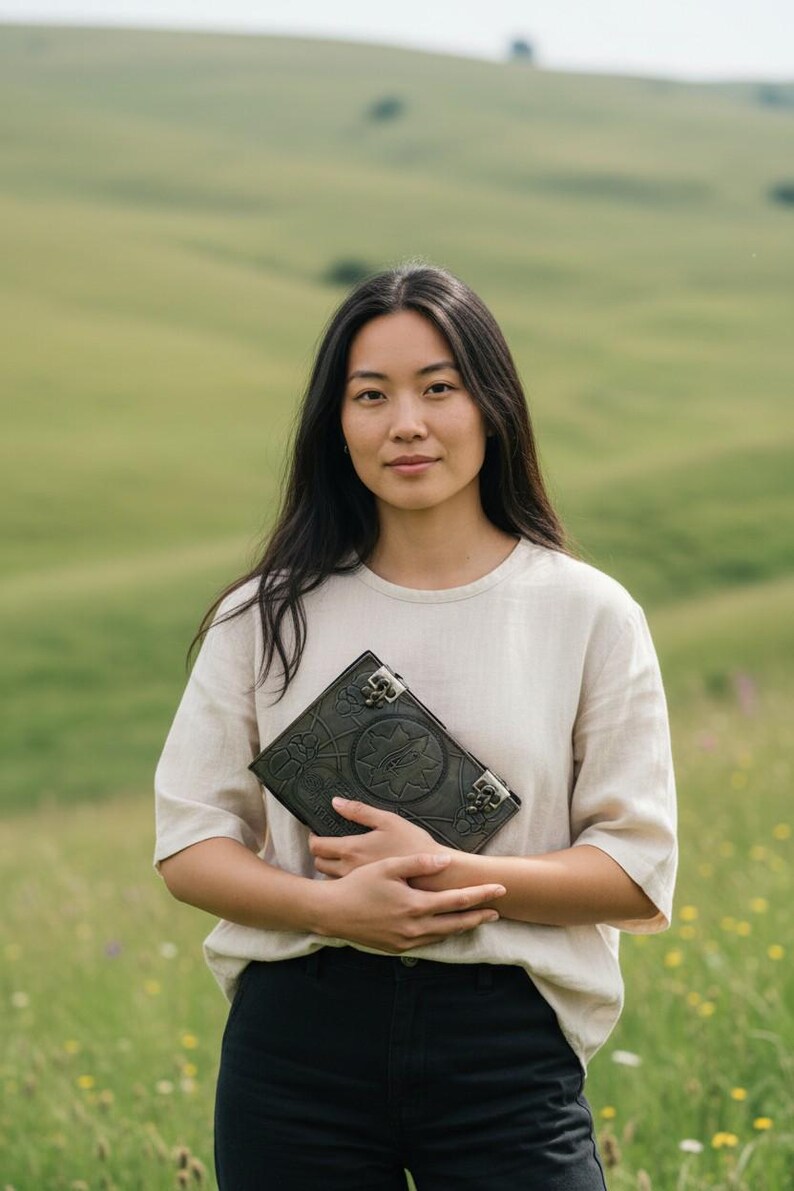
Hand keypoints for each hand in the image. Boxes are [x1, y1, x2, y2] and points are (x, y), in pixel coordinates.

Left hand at [310, 798, 436, 876]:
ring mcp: (357, 884)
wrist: (434, 876)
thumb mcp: (388, 820)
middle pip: (318, 864)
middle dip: (319, 853)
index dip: (313, 838)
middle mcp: (348, 869)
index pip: (317, 847)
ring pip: (330, 878)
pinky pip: (344, 887)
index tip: (317, 833)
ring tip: (341, 858)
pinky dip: (342, 880)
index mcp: (351, 849)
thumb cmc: (413, 845)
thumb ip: (359, 811)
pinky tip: (354, 873)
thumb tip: (336, 802)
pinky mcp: (366, 894)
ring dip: (330, 867)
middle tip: (328, 844)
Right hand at [313, 852, 506, 953]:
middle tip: (497, 912)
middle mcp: (414, 928)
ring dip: (460, 927)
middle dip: (478, 917)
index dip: (480, 895)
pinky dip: (440, 935)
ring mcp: (405, 941)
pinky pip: (426, 943)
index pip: (457, 901)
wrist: (331, 912)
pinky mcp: (396, 949)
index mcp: (415, 906)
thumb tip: (445, 861)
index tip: (499, 890)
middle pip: (456, 924)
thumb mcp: (388, 867)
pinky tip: (444, 929)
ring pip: (442, 936)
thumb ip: (419, 864)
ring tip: (475, 920)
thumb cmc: (358, 885)